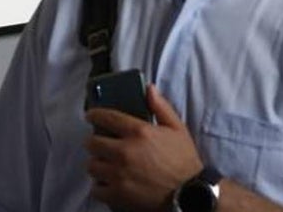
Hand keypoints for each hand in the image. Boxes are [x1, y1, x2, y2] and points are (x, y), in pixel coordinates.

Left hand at [85, 84, 201, 211]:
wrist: (191, 194)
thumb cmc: (185, 161)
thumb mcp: (178, 129)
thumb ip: (161, 107)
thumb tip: (149, 89)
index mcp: (138, 132)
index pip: (105, 117)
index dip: (94, 115)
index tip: (91, 116)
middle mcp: (125, 151)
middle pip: (92, 142)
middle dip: (95, 142)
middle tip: (100, 144)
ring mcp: (119, 174)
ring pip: (92, 165)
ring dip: (97, 164)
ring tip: (105, 164)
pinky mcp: (118, 194)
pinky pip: (96, 189)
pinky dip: (100, 186)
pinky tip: (107, 183)